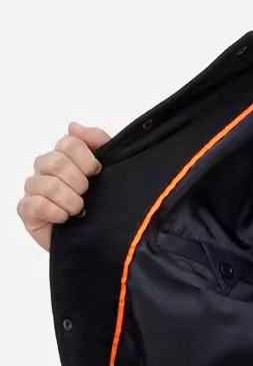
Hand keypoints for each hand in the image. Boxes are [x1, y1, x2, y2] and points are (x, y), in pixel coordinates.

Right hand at [17, 121, 109, 250]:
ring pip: (45, 184)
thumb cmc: (103, 205)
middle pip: (55, 161)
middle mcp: (47, 171)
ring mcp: (35, 190)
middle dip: (78, 181)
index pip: (69, 143)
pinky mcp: (28, 212)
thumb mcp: (111, 170)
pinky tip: (66, 218)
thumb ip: (99, 142)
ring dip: (69, 199)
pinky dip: (54, 212)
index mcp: (66, 158)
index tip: (97, 172)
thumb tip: (75, 127)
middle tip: (87, 193)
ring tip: (80, 209)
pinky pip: (34, 205)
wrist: (102, 239)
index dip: (86, 158)